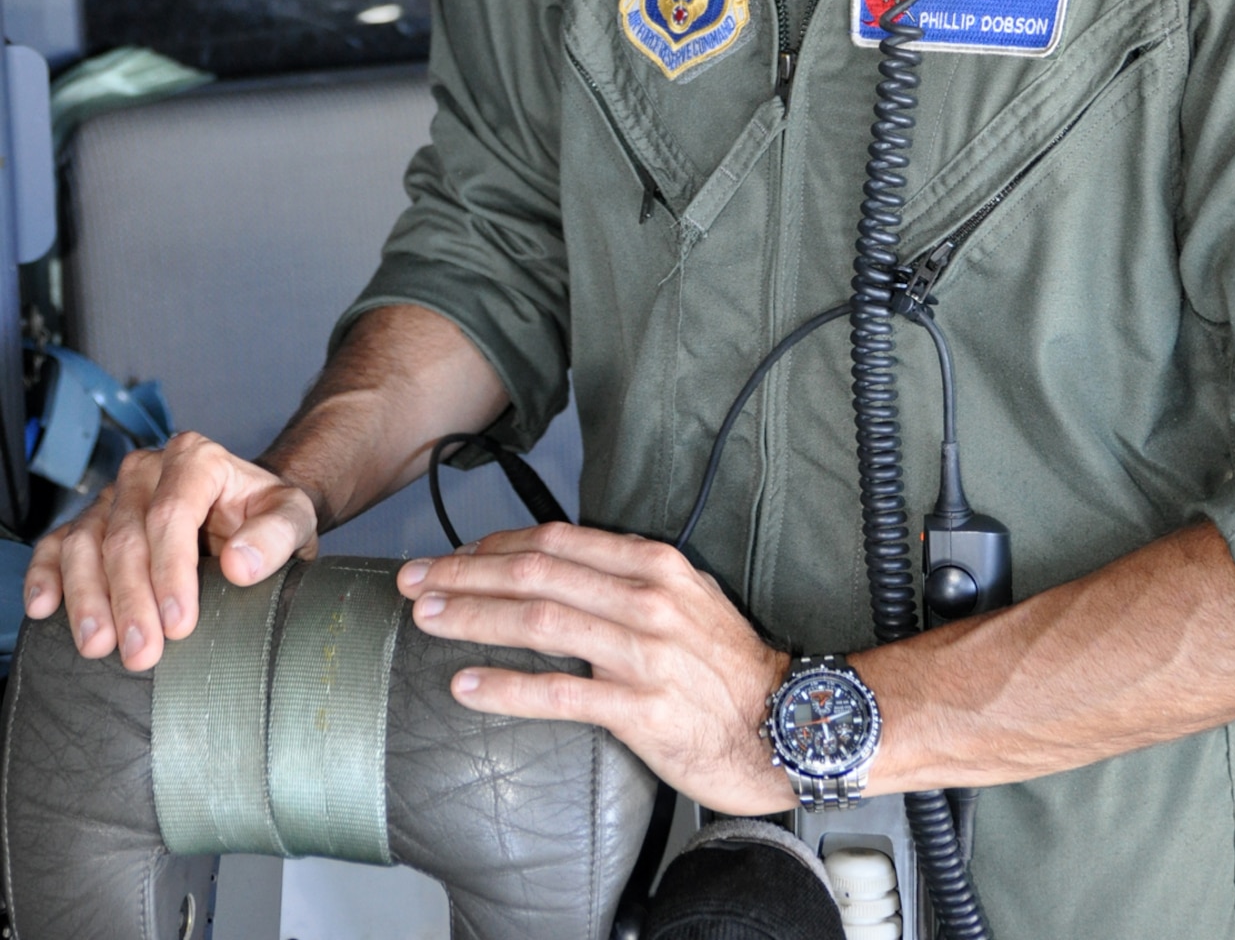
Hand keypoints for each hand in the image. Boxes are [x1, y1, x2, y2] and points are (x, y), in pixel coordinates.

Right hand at [23, 431, 318, 671]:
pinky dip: (46, 575)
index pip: (172, 513)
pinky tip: (44, 607)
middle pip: (126, 536)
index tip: (180, 623)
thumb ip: (276, 535)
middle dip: (132, 600)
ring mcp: (113, 497)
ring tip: (98, 644)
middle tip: (142, 652)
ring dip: (88, 597)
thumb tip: (240, 565)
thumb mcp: (293, 517)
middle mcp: (147, 471)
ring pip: (85, 542)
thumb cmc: (266, 516)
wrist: (246, 515)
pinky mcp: (90, 523)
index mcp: (195, 459)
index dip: (172, 571)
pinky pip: (56, 544)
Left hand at [397, 521, 792, 813]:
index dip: (494, 544)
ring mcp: (643, 653)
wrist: (787, 723)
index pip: (556, 542)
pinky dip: (506, 687)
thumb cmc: (729, 665)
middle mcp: (645, 600)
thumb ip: (627, 578)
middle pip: (536, 574)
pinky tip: (465, 686)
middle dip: (465, 572)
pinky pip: (560, 693)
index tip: (454, 556)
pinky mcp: (640, 709)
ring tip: (428, 620)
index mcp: (653, 565)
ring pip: (539, 622)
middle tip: (415, 581)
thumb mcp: (686, 595)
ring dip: (473, 617)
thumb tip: (562, 567)